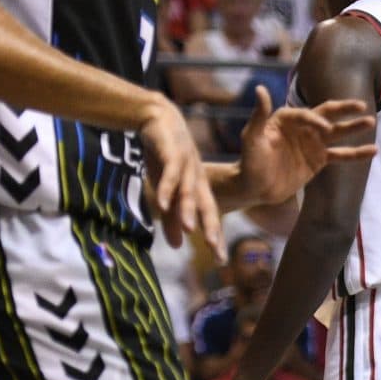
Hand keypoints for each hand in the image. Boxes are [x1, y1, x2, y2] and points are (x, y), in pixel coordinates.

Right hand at [139, 95, 218, 244]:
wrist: (159, 118)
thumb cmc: (165, 157)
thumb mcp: (167, 189)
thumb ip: (172, 217)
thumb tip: (178, 246)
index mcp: (199, 188)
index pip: (210, 217)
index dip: (215, 238)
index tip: (221, 261)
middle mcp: (197, 178)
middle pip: (206, 206)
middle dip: (212, 228)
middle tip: (216, 250)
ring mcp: (186, 165)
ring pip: (188, 191)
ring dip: (188, 209)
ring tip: (190, 230)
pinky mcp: (172, 153)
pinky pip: (169, 173)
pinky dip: (165, 187)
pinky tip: (160, 202)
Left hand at [233, 88, 376, 207]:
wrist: (253, 188)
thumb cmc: (249, 162)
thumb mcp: (252, 138)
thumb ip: (259, 114)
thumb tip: (261, 88)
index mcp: (286, 118)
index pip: (307, 114)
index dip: (317, 120)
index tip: (326, 130)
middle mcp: (302, 127)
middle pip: (327, 115)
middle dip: (344, 110)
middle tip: (362, 106)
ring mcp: (312, 144)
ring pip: (338, 133)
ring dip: (354, 128)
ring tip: (372, 123)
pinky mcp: (318, 160)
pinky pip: (341, 155)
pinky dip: (357, 153)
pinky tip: (373, 151)